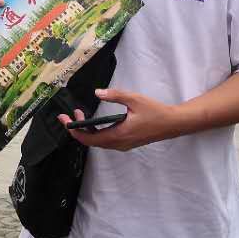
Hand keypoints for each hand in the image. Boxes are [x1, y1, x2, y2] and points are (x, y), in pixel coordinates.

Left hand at [60, 88, 180, 151]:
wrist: (172, 124)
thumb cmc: (155, 112)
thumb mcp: (134, 99)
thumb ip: (115, 95)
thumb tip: (97, 92)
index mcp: (119, 135)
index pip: (89, 139)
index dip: (74, 131)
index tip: (65, 121)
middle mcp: (119, 144)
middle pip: (91, 142)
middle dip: (78, 129)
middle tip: (70, 115)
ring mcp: (123, 145)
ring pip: (99, 142)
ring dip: (87, 131)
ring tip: (80, 116)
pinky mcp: (127, 143)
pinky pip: (106, 141)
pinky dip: (96, 133)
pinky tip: (95, 123)